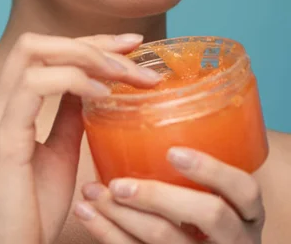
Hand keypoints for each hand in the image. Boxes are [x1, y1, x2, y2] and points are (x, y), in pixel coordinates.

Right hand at [0, 31, 159, 243]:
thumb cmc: (30, 212)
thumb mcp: (59, 154)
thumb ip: (70, 116)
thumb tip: (93, 86)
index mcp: (3, 105)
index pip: (45, 53)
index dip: (89, 42)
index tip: (131, 44)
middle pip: (38, 42)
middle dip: (91, 41)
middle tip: (135, 50)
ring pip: (35, 52)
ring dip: (88, 56)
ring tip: (127, 75)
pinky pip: (36, 86)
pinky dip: (73, 80)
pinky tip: (103, 94)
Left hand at [75, 148, 264, 242]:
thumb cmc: (204, 211)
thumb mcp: (217, 193)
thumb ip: (197, 166)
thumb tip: (144, 105)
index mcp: (247, 213)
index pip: (244, 189)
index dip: (212, 170)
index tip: (174, 152)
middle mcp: (234, 239)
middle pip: (207, 216)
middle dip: (159, 196)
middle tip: (119, 183)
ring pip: (166, 241)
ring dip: (122, 215)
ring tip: (90, 191)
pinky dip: (107, 233)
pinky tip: (87, 213)